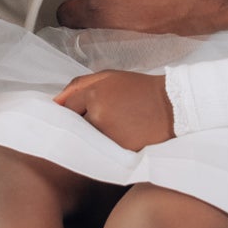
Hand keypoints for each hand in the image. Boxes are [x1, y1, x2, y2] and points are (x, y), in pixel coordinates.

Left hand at [55, 71, 173, 149]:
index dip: (70, 111)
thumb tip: (55, 102)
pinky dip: (105, 147)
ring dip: (91, 136)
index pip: (67, 108)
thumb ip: (79, 86)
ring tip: (111, 128)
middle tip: (96, 121)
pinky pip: (102, 151)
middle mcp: (98, 115)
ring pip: (87, 139)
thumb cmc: (139, 88)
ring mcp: (109, 134)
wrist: (172, 106)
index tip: (73, 115)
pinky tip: (119, 137)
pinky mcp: (120, 150)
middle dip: (79, 124)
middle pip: (75, 126)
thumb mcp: (109, 77)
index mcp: (94, 93)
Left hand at [57, 0, 227, 39]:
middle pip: (68, 13)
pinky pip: (115, 38)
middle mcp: (104, 7)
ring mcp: (122, 27)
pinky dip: (116, 30)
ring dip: (92, 18)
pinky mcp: (142, 40)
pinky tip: (131, 14)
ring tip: (108, 3)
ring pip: (90, 30)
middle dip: (74, 2)